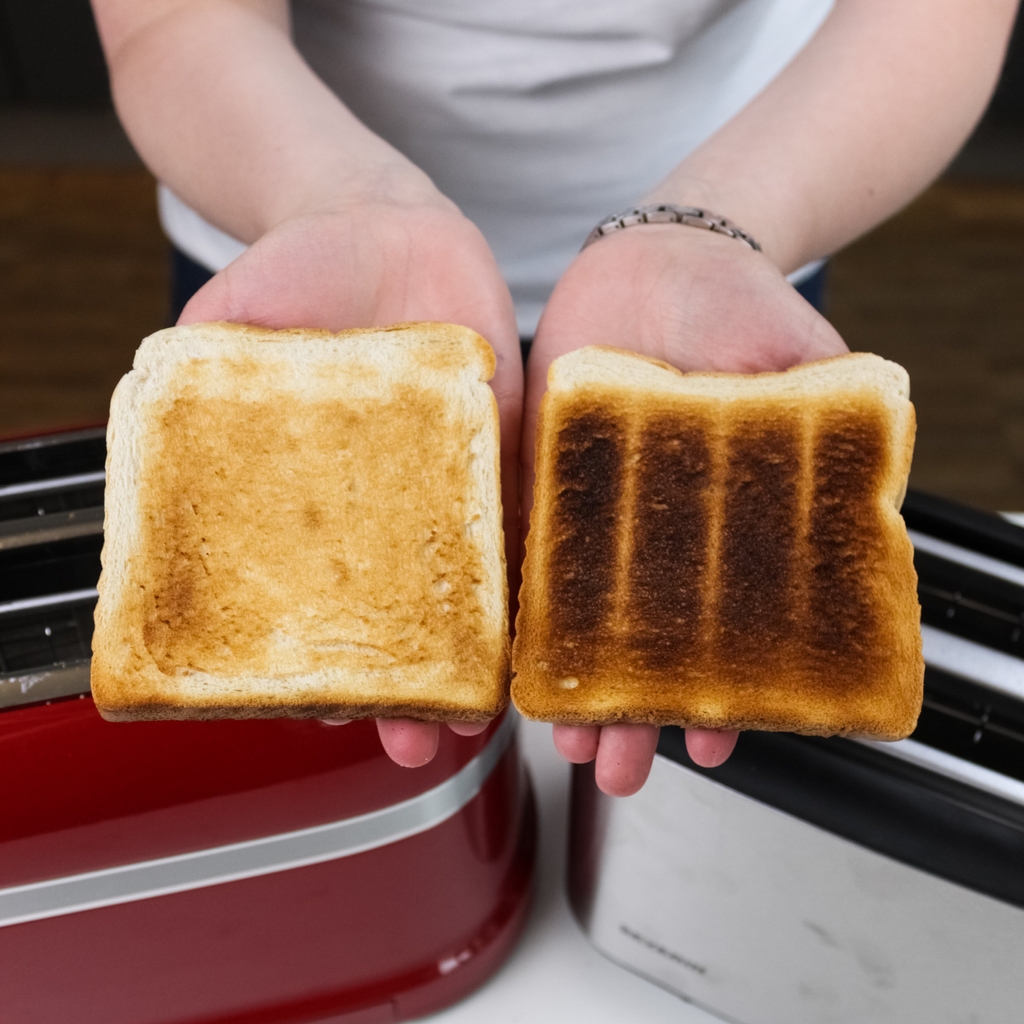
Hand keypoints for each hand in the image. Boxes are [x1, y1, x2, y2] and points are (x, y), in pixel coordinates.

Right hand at [179, 199, 522, 766]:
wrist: (389, 228)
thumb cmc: (301, 270)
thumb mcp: (231, 314)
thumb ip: (200, 363)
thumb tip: (153, 412)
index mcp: (313, 495)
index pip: (315, 601)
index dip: (316, 664)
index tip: (321, 714)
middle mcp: (385, 505)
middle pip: (400, 616)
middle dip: (408, 689)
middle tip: (415, 745)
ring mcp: (451, 483)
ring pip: (468, 590)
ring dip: (478, 658)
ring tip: (482, 722)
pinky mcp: (508, 448)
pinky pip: (526, 518)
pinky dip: (533, 576)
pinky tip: (538, 634)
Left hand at [523, 224, 847, 795]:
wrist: (655, 258)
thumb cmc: (736, 299)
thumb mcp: (798, 352)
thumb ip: (830, 413)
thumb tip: (875, 473)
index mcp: (726, 524)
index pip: (727, 628)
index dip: (725, 690)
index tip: (714, 741)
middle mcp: (657, 533)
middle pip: (644, 638)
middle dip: (632, 710)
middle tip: (618, 769)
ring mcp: (593, 512)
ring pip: (577, 614)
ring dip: (569, 681)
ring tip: (561, 741)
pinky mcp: (538, 480)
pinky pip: (521, 550)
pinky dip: (511, 607)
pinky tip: (506, 659)